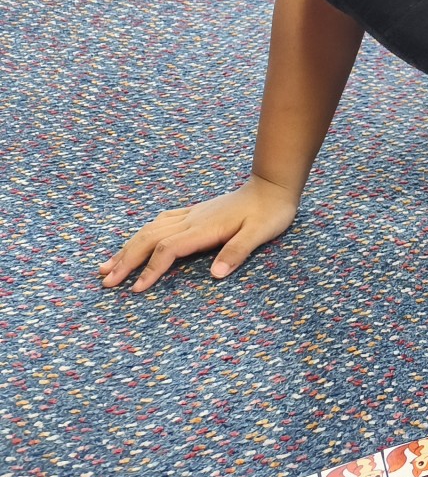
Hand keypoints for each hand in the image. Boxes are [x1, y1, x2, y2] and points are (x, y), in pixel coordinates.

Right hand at [99, 176, 299, 292]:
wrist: (272, 186)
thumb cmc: (269, 212)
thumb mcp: (260, 233)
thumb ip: (238, 252)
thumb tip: (216, 274)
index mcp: (204, 228)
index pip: (168, 250)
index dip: (150, 269)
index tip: (136, 289)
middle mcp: (191, 220)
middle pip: (149, 239)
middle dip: (125, 260)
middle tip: (105, 281)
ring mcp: (191, 215)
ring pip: (149, 230)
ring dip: (127, 248)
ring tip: (107, 265)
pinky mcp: (194, 212)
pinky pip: (160, 222)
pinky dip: (142, 235)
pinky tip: (135, 241)